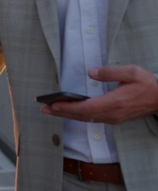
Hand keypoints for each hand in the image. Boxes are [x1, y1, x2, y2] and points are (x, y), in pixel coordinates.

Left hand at [39, 66, 157, 124]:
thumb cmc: (147, 84)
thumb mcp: (131, 72)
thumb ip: (110, 72)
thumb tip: (91, 72)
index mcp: (113, 103)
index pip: (84, 108)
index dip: (66, 108)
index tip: (52, 105)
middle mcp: (110, 114)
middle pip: (81, 116)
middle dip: (61, 112)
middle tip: (43, 108)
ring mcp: (112, 118)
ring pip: (85, 118)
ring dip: (68, 114)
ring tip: (51, 109)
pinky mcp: (113, 118)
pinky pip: (92, 118)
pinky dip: (78, 115)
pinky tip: (70, 111)